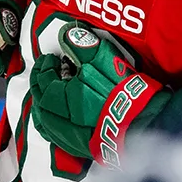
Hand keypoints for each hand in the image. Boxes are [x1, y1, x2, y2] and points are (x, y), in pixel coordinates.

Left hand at [29, 24, 169, 167]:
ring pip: (44, 120)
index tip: (51, 58)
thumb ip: (83, 47)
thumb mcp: (104, 60)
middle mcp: (58, 118)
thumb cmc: (123, 92)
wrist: (142, 124)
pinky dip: (49, 123)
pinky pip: (53, 135)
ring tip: (47, 93)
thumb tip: (68, 34)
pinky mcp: (77, 146)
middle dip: (39, 84)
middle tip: (44, 71)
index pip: (44, 80)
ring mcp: (67, 135)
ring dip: (41, 104)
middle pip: (39, 101)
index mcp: (62, 97)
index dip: (44, 67)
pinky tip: (55, 118)